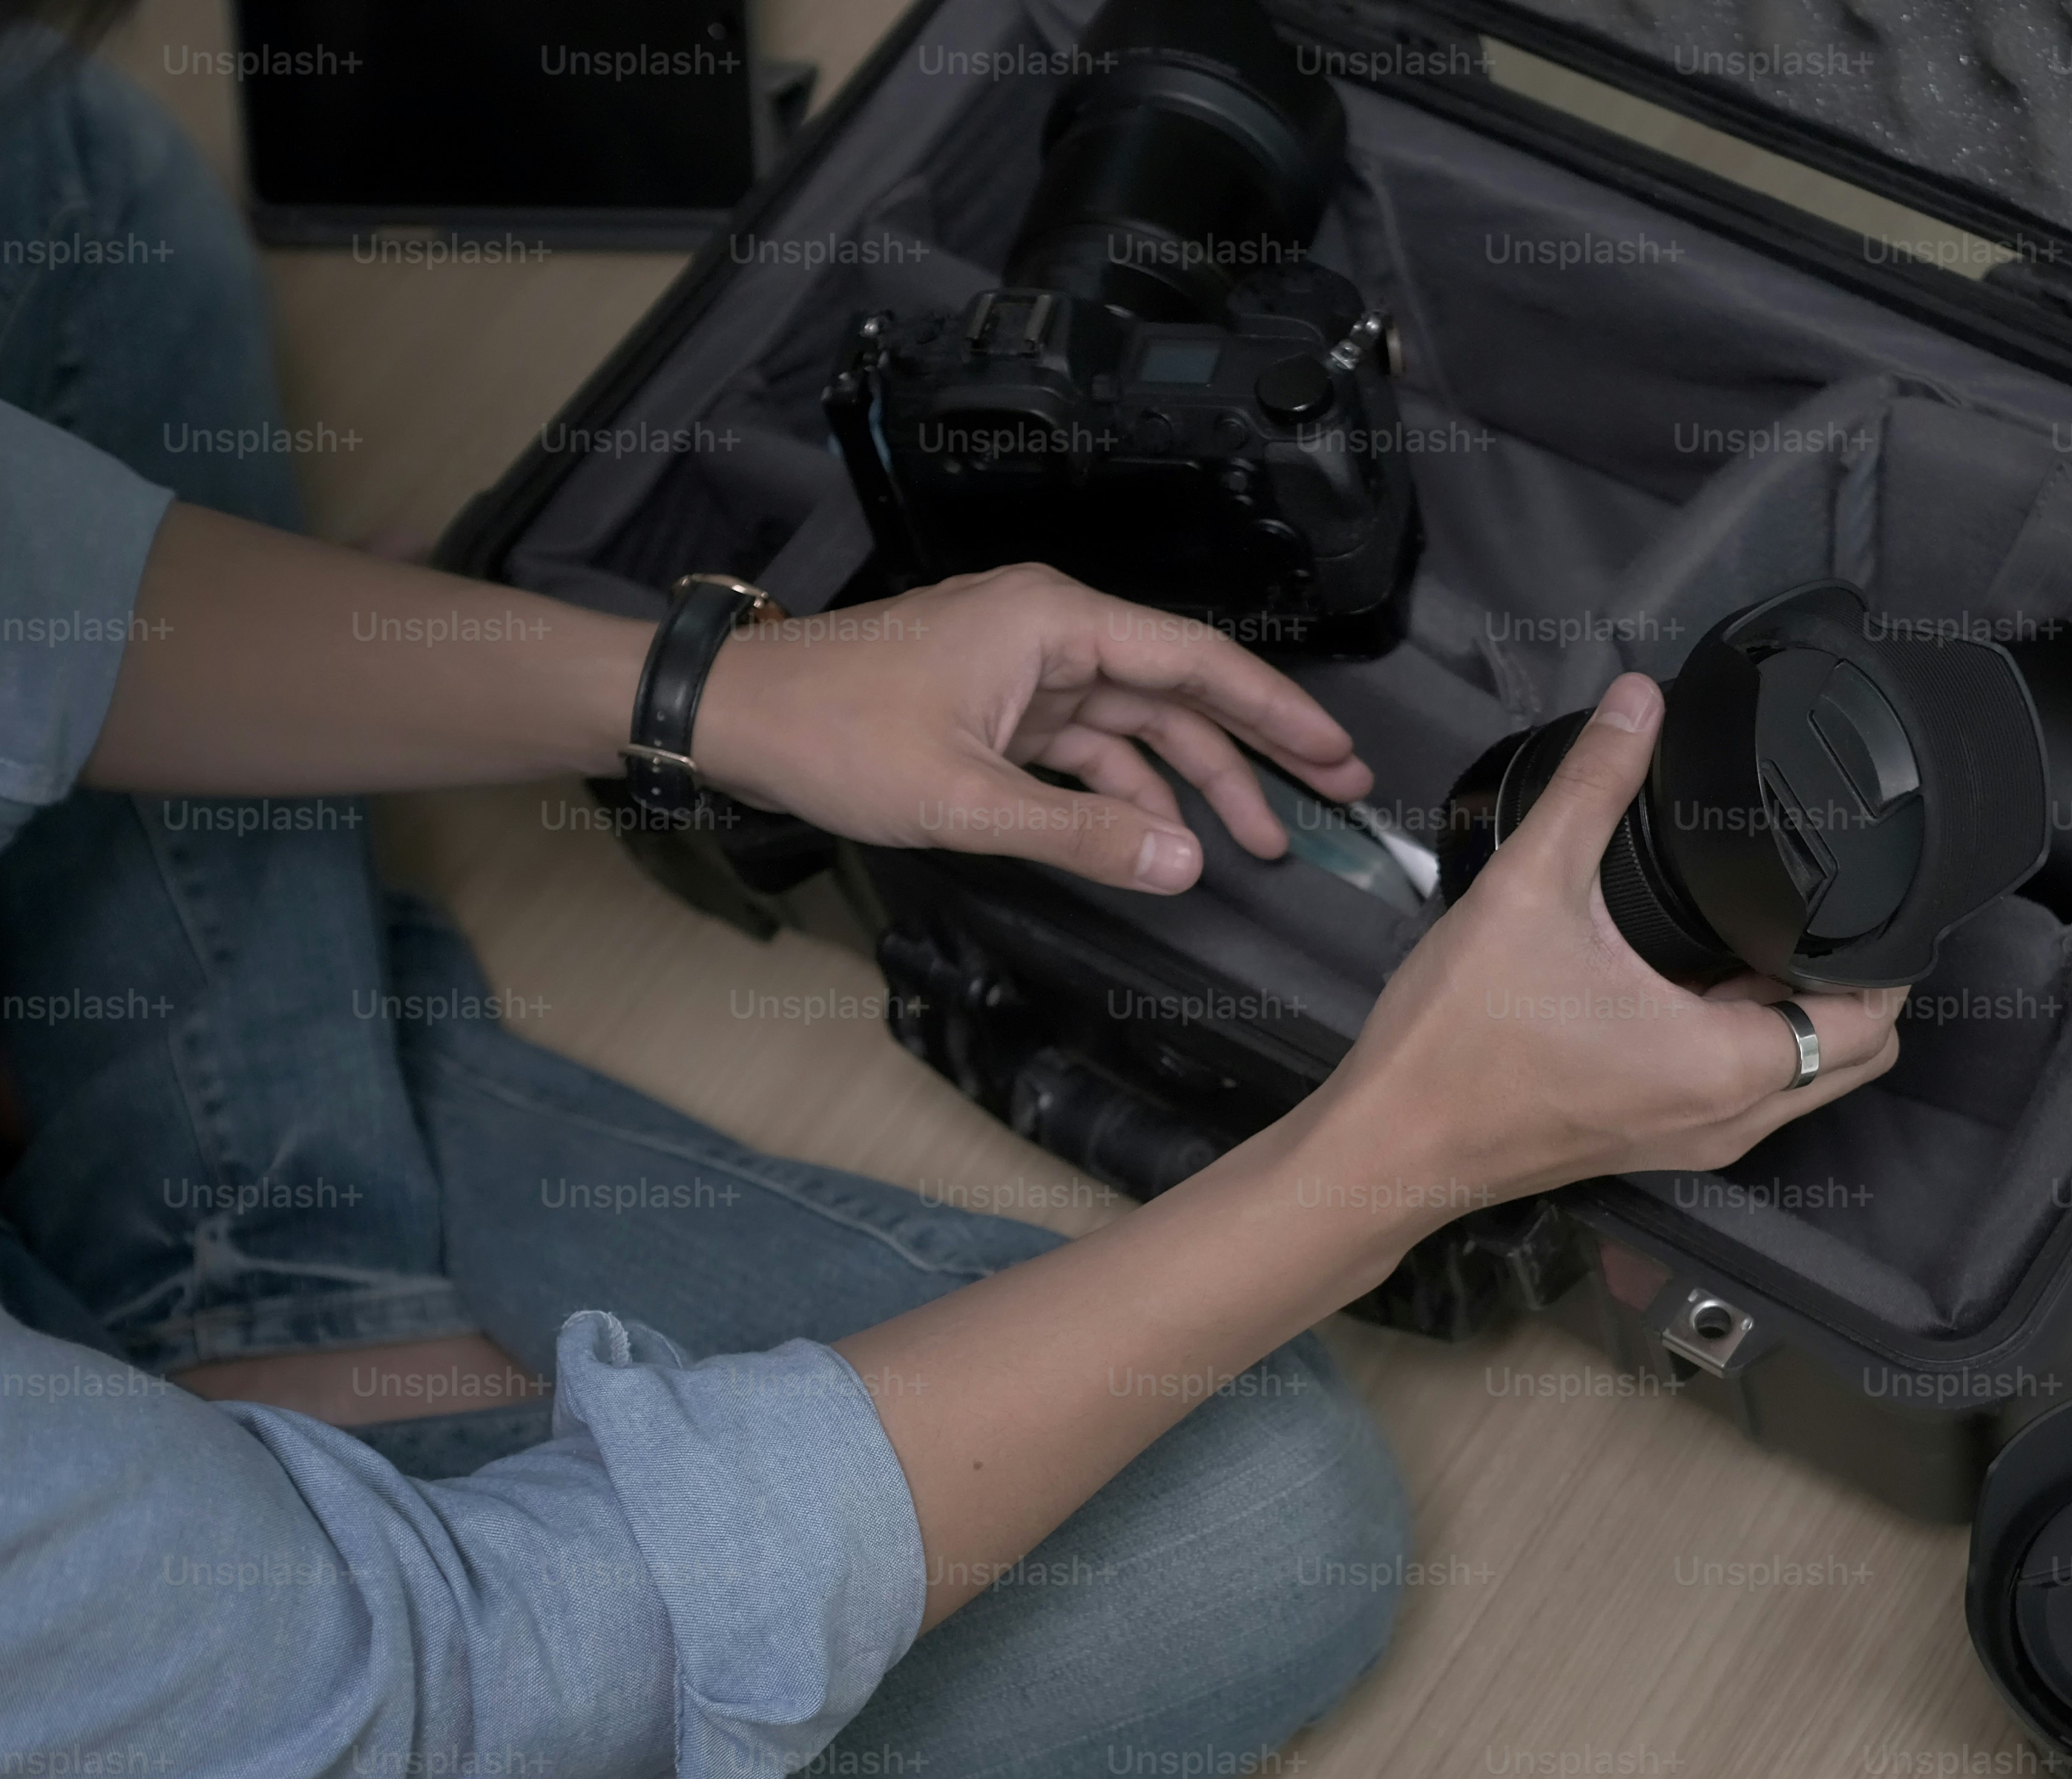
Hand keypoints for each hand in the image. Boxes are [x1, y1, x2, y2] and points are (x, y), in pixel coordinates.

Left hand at [689, 562, 1370, 891]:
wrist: (735, 716)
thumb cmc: (834, 734)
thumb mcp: (967, 798)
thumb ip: (1084, 832)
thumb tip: (1183, 861)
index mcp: (1052, 623)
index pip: (1195, 661)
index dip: (1276, 713)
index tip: (1336, 755)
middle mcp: (1049, 631)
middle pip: (1180, 691)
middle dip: (1257, 749)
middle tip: (1335, 795)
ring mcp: (1025, 668)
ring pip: (1138, 725)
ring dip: (1194, 781)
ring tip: (1257, 844)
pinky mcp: (999, 704)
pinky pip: (1088, 745)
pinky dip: (1127, 789)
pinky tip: (1163, 836)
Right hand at [1309, 673, 1901, 1203]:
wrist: (1390, 1145)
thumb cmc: (1461, 1039)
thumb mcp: (1531, 890)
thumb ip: (1594, 786)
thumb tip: (1640, 700)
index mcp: (1726, 1066)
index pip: (1871, 1022)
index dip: (1889, 954)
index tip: (1872, 886)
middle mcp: (1731, 1119)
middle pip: (1853, 1058)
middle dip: (1859, 984)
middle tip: (1826, 898)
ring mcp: (1695, 1141)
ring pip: (1800, 1078)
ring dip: (1803, 1013)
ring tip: (1767, 925)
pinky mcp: (1657, 1142)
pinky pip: (1747, 1092)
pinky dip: (1753, 1039)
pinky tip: (1706, 973)